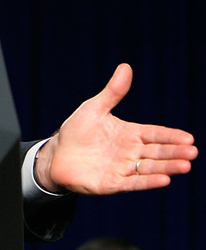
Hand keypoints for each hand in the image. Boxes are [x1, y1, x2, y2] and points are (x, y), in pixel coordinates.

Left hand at [35, 63, 196, 193]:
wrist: (56, 154)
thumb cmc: (76, 130)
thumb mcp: (94, 108)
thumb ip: (113, 92)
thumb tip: (126, 66)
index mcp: (129, 134)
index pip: (155, 134)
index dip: (171, 136)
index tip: (189, 138)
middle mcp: (130, 152)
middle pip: (157, 152)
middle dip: (175, 152)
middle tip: (193, 152)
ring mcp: (123, 168)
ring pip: (149, 168)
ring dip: (168, 167)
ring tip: (185, 165)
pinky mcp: (113, 183)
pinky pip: (134, 183)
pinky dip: (148, 181)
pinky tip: (164, 179)